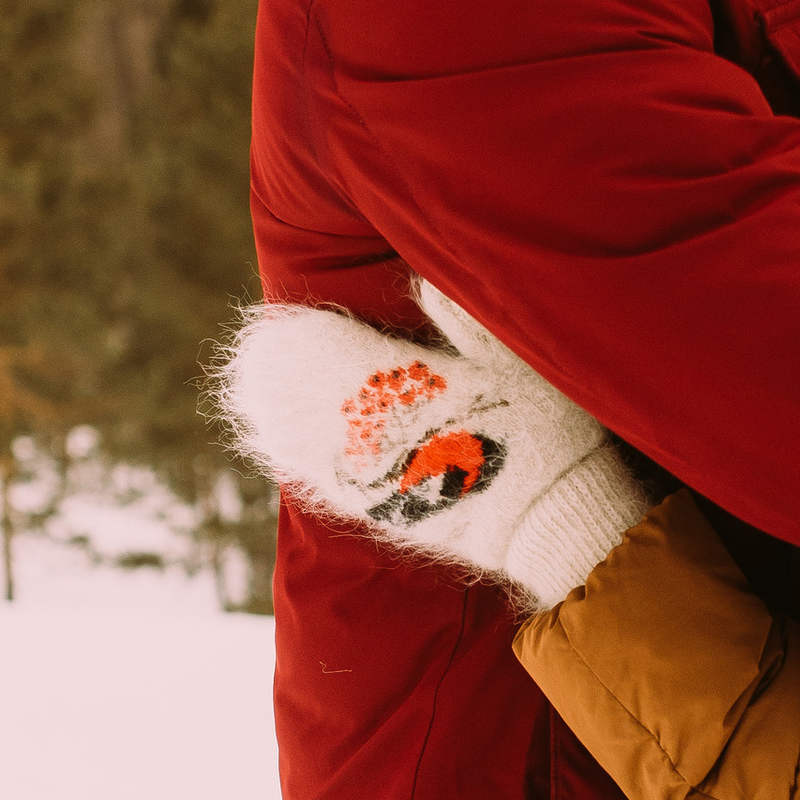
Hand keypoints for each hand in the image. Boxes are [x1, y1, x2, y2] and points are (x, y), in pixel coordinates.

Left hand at [216, 283, 649, 604]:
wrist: (549, 521)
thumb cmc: (545, 431)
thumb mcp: (517, 361)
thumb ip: (466, 316)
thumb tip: (425, 278)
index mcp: (405, 384)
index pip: (334, 351)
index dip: (305, 335)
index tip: (286, 319)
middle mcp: (375, 428)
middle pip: (307, 393)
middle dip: (277, 371)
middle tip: (252, 351)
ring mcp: (372, 473)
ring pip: (303, 438)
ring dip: (274, 412)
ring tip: (250, 388)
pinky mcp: (379, 511)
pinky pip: (322, 477)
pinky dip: (294, 455)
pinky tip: (275, 441)